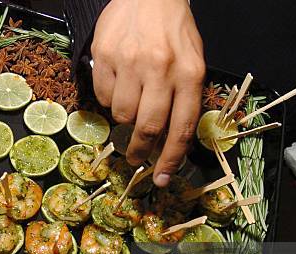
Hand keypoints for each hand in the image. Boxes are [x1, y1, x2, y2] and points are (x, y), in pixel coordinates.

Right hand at [91, 0, 204, 186]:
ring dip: (124, 116)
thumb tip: (168, 143)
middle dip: (140, 150)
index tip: (162, 179)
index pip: (181, 128)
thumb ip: (183, 101)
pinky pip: (102, 95)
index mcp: (189, 73)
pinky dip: (109, 97)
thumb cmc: (174, 32)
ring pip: (121, 113)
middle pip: (147, 127)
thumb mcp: (193, 63)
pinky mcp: (105, 54)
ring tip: (131, 98)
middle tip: (136, 157)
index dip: (171, 159)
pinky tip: (118, 81)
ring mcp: (130, 61)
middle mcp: (160, 68)